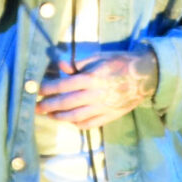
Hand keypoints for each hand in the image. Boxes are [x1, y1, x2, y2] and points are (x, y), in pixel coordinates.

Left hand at [36, 48, 158, 129]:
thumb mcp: (99, 57)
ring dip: (59, 117)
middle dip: (48, 106)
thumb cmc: (120, 63)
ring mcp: (102, 108)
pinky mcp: (109, 116)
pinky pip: (89, 124)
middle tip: (36, 107)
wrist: (145, 76)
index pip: (63, 85)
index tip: (36, 90)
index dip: (47, 89)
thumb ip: (79, 64)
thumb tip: (61, 66)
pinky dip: (77, 124)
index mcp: (91, 78)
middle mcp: (95, 95)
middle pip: (65, 103)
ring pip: (75, 116)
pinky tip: (70, 121)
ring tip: (50, 115)